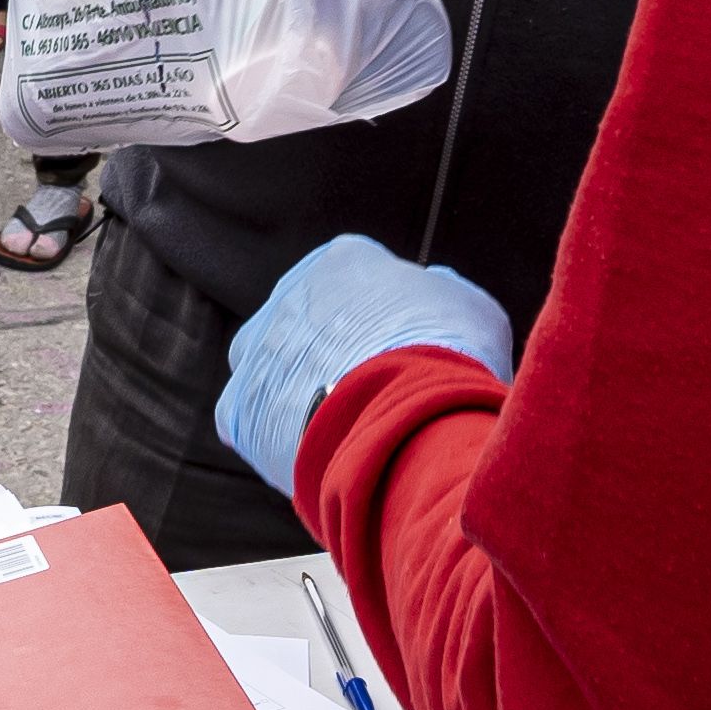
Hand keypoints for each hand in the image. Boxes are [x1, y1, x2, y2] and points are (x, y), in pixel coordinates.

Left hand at [213, 238, 518, 501]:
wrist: (401, 417)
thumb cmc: (445, 356)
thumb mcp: (472, 309)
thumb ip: (445, 294)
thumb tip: (436, 290)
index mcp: (344, 260)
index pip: (359, 281)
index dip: (385, 321)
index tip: (405, 350)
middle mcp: (290, 294)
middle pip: (314, 324)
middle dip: (339, 354)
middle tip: (376, 393)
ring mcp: (258, 348)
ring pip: (276, 367)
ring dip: (300, 390)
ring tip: (345, 425)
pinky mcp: (237, 406)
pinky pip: (253, 419)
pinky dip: (278, 435)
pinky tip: (315, 449)